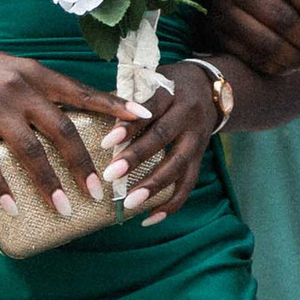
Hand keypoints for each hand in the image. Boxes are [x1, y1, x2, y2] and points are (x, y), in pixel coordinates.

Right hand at [0, 33, 138, 215]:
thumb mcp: (14, 71)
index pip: (82, 92)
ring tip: (64, 209)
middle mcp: (21, 90)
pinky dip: (2, 187)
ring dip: (50, 184)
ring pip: (31, 152)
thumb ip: (41, 92)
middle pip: (63, 130)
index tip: (142, 117)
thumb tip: (70, 121)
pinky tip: (13, 206)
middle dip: (83, 164)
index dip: (113, 105)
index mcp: (37, 75)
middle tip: (99, 192)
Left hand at [104, 65, 220, 225]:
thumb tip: (89, 115)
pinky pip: (188, 184)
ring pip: (178, 165)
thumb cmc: (168, 86)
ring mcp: (197, 139)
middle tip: (111, 175)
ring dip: (153, 187)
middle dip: (136, 158)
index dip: (129, 125)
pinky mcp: (201, 158)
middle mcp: (188, 115)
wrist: (209, 90)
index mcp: (171, 92)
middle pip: (163, 138)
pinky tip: (149, 218)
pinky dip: (171, 204)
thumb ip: (127, 99)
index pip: (150, 108)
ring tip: (129, 203)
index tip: (106, 142)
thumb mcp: (150, 81)